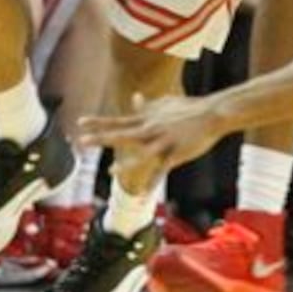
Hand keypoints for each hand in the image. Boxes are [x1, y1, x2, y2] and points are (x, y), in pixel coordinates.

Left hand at [77, 93, 223, 182]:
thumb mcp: (165, 104)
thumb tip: (136, 97)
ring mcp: (163, 141)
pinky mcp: (176, 153)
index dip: (99, 122)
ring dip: (125, 164)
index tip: (80, 122)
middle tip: (83, 141)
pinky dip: (151, 183)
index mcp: (147, 119)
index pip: (118, 121)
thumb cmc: (188, 109)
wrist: (212, 113)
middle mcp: (151, 129)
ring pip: (141, 154)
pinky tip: (142, 195)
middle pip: (123, 134)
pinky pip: (161, 171)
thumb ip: (148, 105)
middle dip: (102, 138)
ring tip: (110, 171)